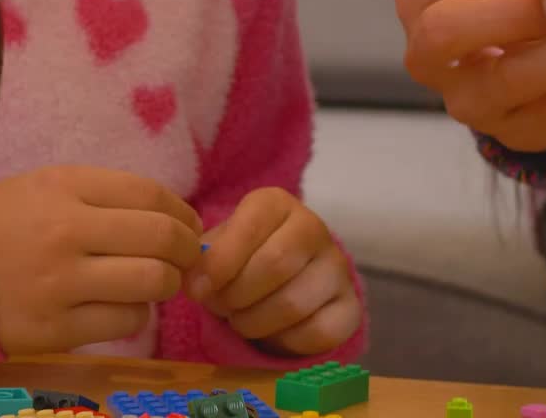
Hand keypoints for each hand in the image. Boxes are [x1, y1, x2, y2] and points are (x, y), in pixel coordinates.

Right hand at [0, 166, 202, 354]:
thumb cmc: (2, 224)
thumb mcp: (45, 187)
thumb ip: (104, 196)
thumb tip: (173, 218)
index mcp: (65, 187)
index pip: (150, 195)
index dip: (183, 212)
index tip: (188, 225)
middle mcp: (66, 231)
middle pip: (161, 238)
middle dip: (187, 249)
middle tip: (184, 258)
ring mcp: (60, 283)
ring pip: (151, 282)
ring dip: (166, 284)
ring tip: (153, 283)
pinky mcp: (55, 328)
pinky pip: (125, 321)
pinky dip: (136, 315)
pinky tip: (121, 306)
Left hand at [185, 187, 359, 356]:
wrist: (280, 280)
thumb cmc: (240, 259)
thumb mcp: (217, 247)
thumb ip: (203, 260)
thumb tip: (196, 282)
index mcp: (275, 204)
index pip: (251, 226)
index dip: (220, 262)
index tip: (197, 289)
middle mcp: (313, 228)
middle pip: (275, 264)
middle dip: (237, 295)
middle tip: (221, 306)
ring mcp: (337, 267)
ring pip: (294, 303)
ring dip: (254, 321)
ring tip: (240, 318)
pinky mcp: (350, 306)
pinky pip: (317, 333)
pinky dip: (283, 341)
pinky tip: (271, 331)